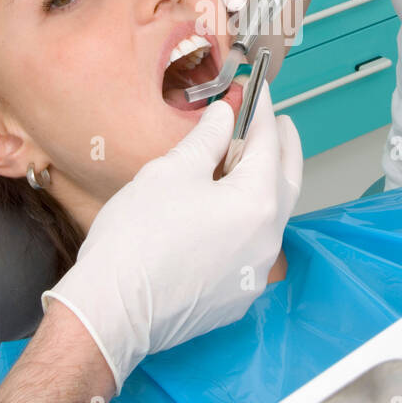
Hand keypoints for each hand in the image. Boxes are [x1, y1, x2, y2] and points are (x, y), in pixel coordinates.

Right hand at [41, 84, 301, 392]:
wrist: (114, 311)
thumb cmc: (137, 239)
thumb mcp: (171, 172)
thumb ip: (207, 139)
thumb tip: (224, 115)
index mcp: (257, 201)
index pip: (268, 143)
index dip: (263, 112)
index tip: (260, 91)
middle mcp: (268, 240)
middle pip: (287, 182)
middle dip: (283, 148)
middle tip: (280, 125)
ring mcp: (256, 273)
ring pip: (271, 219)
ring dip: (266, 188)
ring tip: (246, 166)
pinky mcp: (238, 297)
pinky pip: (253, 250)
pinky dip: (247, 224)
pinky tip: (225, 215)